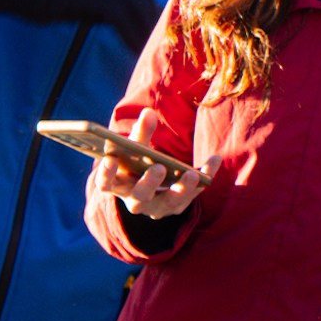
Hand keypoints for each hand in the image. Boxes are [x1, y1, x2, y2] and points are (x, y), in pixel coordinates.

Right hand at [0, 0, 161, 48]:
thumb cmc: (68, 0)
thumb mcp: (101, 0)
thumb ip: (124, 7)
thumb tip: (150, 23)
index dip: (154, 17)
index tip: (158, 38)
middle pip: (145, 2)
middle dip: (152, 28)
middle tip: (157, 50)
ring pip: (137, 11)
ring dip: (144, 35)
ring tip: (147, 55)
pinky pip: (122, 20)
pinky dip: (130, 37)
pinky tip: (133, 52)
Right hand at [89, 111, 219, 218]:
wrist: (149, 186)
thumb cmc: (136, 161)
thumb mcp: (135, 147)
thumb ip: (141, 132)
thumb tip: (148, 112)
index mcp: (118, 184)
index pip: (106, 184)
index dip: (106, 173)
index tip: (111, 158)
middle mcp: (136, 200)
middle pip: (139, 197)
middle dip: (149, 183)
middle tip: (158, 168)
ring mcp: (158, 207)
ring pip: (169, 203)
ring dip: (181, 189)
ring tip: (192, 174)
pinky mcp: (178, 206)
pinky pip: (193, 194)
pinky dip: (205, 177)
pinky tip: (214, 159)